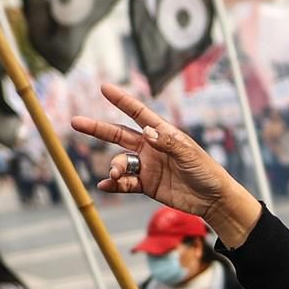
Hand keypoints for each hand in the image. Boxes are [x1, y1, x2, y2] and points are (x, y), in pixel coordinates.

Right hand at [72, 84, 257, 242]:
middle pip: (118, 135)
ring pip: (120, 162)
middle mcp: (151, 147)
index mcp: (163, 134)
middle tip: (76, 121)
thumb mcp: (190, 155)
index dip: (122, 101)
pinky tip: (106, 185)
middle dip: (98, 129)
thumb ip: (168, 143)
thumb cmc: (207, 172)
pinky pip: (124, 183)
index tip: (105, 87)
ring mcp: (147, 166)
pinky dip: (114, 184)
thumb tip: (147, 132)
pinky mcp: (146, 185)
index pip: (138, 114)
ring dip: (113, 167)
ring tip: (115, 174)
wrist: (213, 200)